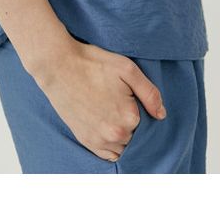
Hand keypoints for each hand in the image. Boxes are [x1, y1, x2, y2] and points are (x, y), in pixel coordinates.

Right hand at [32, 38, 167, 162]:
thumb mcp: (127, 69)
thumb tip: (161, 115)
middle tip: (120, 102)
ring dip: (123, 137)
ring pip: (123, 148)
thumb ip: (149, 93)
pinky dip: (111, 147)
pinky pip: (107, 155)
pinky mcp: (85, 140)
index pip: (148, 123)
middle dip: (133, 124)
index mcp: (129, 117)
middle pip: (136, 137)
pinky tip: (108, 128)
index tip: (132, 98)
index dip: (142, 109)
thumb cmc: (93, 64)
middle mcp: (114, 134)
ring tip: (113, 113)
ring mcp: (98, 140)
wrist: (58, 66)